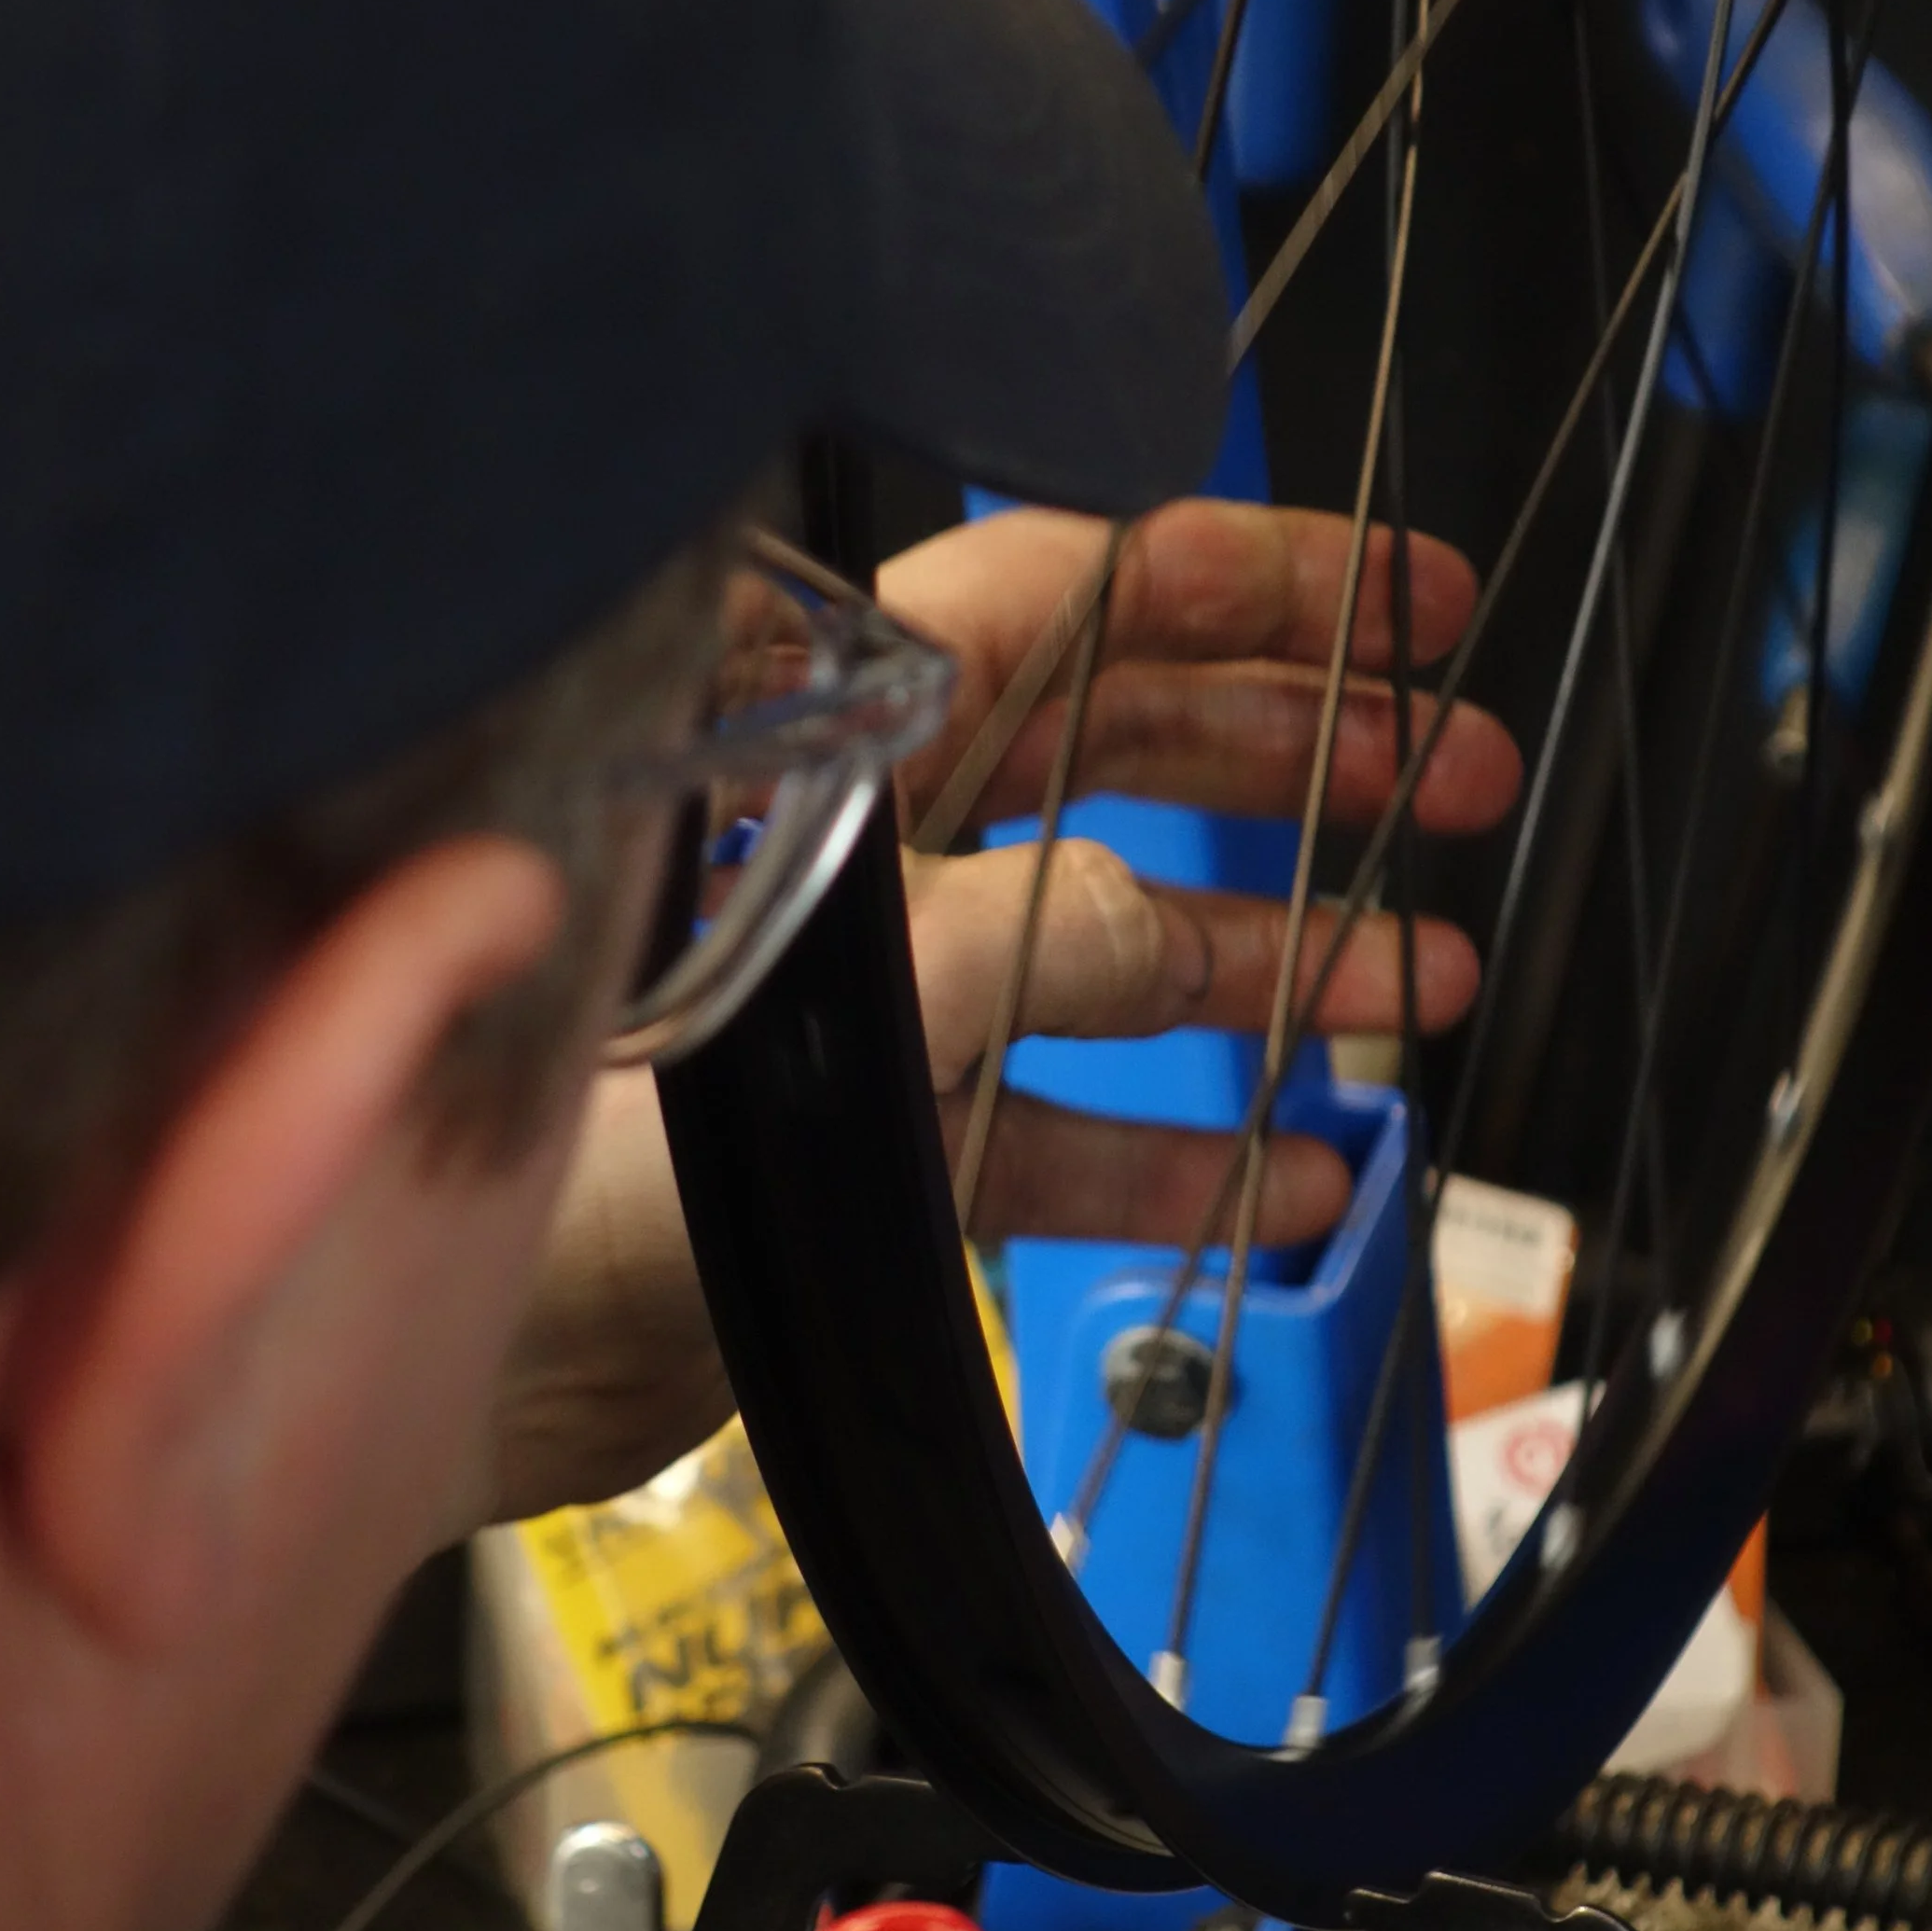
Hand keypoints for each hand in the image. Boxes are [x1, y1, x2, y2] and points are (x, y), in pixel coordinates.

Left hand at [480, 500, 1518, 1523]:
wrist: (475, 1342)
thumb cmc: (566, 1129)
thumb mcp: (839, 990)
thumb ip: (1023, 938)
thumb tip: (1162, 931)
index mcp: (834, 735)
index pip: (1077, 597)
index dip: (1260, 588)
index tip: (1409, 605)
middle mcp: (868, 834)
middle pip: (1126, 750)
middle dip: (1307, 759)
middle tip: (1456, 774)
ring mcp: (884, 981)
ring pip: (1117, 943)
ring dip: (1279, 961)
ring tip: (1425, 979)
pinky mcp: (884, 1126)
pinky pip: (1063, 1121)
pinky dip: (1175, 1153)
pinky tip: (1292, 1172)